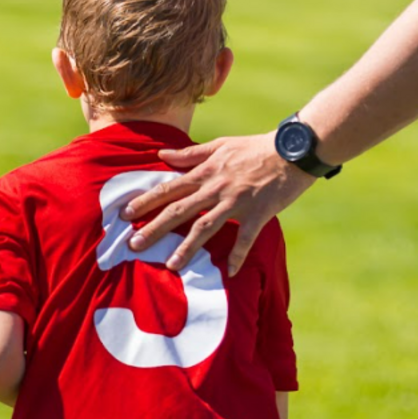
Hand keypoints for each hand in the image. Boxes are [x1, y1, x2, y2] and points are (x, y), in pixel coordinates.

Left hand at [121, 133, 316, 276]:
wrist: (292, 149)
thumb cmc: (255, 147)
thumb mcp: (221, 145)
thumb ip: (190, 154)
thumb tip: (161, 154)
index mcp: (205, 172)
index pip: (169, 187)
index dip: (146, 201)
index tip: (125, 213)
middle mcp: (215, 188)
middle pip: (179, 210)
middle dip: (154, 228)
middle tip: (134, 245)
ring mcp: (236, 201)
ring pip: (206, 227)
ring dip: (188, 248)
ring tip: (171, 265)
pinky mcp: (258, 213)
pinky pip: (245, 238)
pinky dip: (237, 255)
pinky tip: (229, 273)